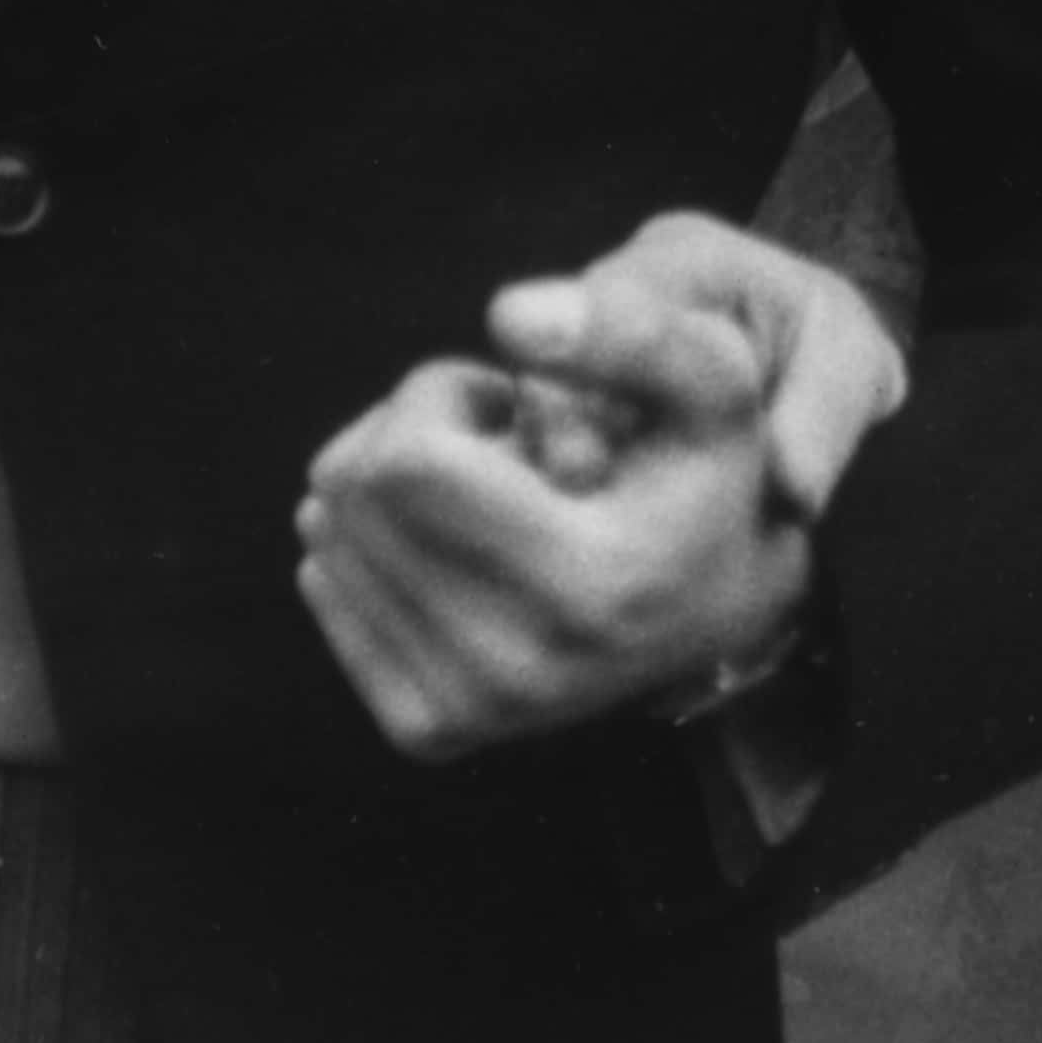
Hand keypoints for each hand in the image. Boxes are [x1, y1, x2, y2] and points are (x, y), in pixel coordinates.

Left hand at [297, 219, 898, 758]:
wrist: (716, 609)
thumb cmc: (707, 476)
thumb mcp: (713, 383)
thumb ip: (636, 329)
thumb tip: (507, 312)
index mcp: (588, 588)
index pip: (404, 459)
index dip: (439, 392)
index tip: (506, 400)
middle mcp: (520, 670)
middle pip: (352, 496)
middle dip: (408, 432)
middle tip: (493, 442)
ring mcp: (466, 711)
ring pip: (328, 539)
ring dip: (390, 489)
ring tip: (480, 492)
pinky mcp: (425, 729)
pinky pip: (325, 594)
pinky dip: (368, 545)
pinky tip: (448, 541)